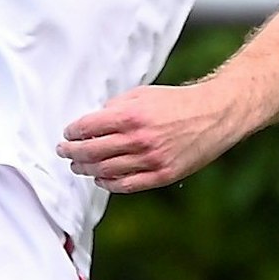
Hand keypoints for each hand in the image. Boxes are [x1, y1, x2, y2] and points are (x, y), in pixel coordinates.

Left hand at [57, 84, 242, 193]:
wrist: (214, 114)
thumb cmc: (176, 102)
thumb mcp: (141, 94)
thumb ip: (114, 107)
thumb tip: (92, 123)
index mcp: (130, 116)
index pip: (88, 127)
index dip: (72, 132)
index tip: (67, 134)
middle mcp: (139, 139)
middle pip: (92, 151)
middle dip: (72, 152)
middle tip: (64, 151)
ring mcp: (151, 160)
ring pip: (106, 170)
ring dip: (86, 169)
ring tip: (78, 165)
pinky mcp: (163, 175)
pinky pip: (128, 185)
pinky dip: (109, 183)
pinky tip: (101, 179)